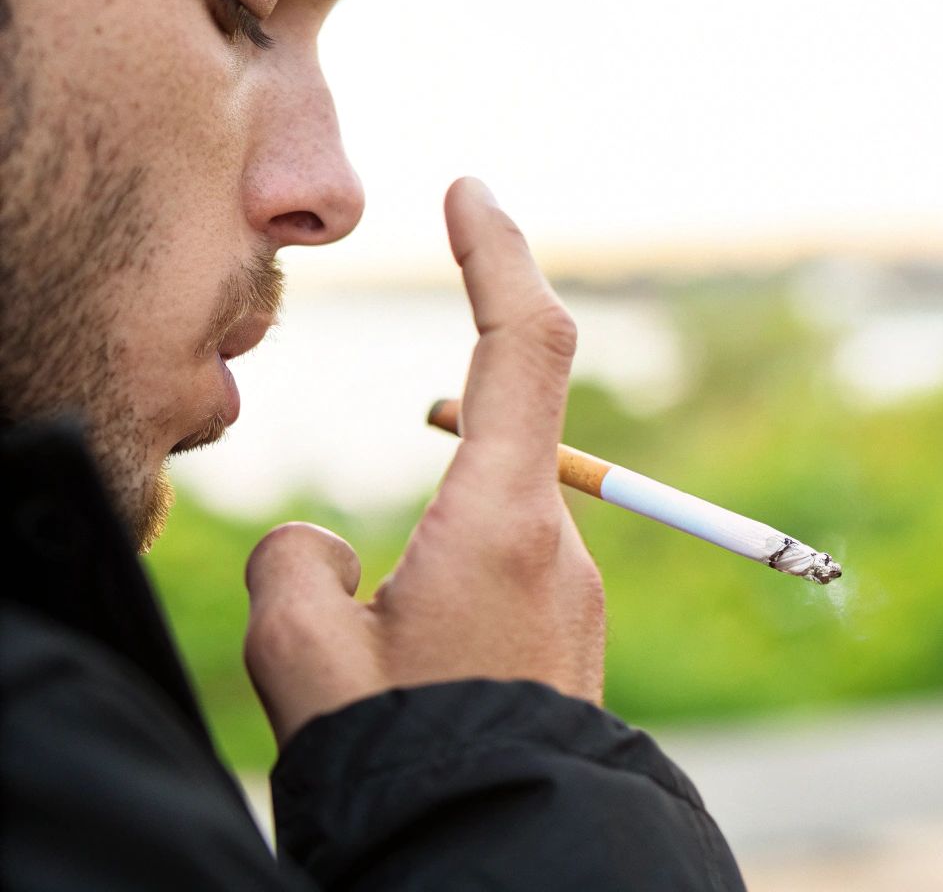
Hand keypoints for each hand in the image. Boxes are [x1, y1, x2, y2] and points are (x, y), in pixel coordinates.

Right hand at [243, 178, 605, 744]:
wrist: (501, 847)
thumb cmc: (403, 753)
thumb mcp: (299, 652)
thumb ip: (293, 565)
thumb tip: (329, 547)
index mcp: (505, 519)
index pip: (524, 346)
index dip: (499, 255)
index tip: (472, 191)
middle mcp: (560, 541)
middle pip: (501, 439)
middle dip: (438, 457)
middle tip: (377, 589)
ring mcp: (576, 587)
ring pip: (492, 519)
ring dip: (433, 551)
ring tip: (391, 672)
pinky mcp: (573, 630)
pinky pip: (508, 570)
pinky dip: (456, 586)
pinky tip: (428, 679)